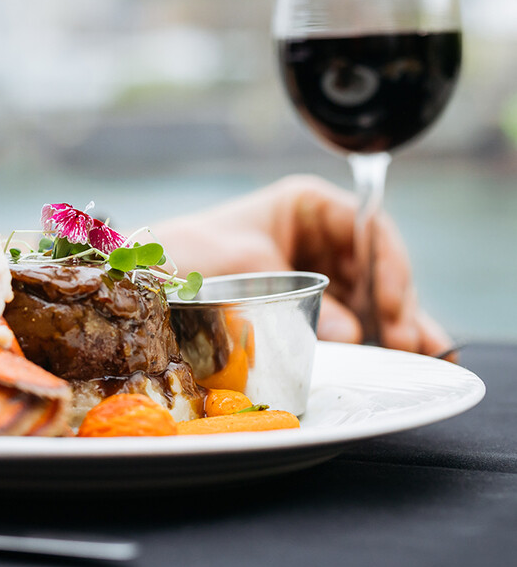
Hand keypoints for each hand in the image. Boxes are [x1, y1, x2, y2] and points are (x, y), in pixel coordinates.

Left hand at [154, 174, 451, 356]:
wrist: (140, 280)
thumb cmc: (185, 254)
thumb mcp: (238, 266)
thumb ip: (294, 297)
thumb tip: (348, 334)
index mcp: (308, 206)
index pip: (369, 229)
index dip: (389, 266)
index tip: (392, 306)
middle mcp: (321, 238)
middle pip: (377, 268)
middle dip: (399, 305)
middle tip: (412, 345)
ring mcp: (318, 274)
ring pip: (371, 298)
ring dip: (397, 327)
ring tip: (426, 359)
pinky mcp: (309, 309)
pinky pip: (350, 322)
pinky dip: (373, 341)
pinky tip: (398, 361)